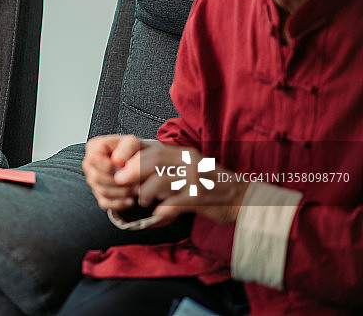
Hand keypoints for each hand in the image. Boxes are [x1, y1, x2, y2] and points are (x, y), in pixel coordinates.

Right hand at [82, 134, 143, 210]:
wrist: (140, 161)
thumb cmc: (134, 150)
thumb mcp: (132, 143)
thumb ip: (126, 148)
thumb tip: (117, 161)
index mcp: (93, 148)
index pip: (93, 160)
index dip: (110, 166)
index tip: (126, 167)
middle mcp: (89, 164)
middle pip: (96, 178)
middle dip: (118, 181)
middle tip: (135, 180)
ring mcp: (93, 180)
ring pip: (102, 191)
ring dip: (121, 192)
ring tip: (137, 188)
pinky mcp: (99, 193)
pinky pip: (104, 203)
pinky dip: (119, 203)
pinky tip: (131, 200)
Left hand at [115, 143, 248, 223]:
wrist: (243, 199)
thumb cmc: (212, 187)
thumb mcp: (189, 171)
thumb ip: (168, 169)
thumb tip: (137, 174)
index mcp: (186, 155)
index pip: (154, 151)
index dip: (134, 160)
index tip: (122, 171)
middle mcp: (190, 163)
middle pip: (154, 160)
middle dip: (133, 172)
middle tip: (123, 184)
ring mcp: (197, 179)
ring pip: (161, 179)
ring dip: (146, 191)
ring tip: (142, 200)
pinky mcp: (202, 197)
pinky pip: (175, 202)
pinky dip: (163, 210)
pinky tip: (159, 215)